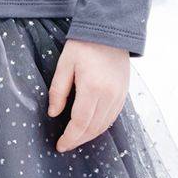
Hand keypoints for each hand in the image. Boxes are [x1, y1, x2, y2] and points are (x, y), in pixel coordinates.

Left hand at [47, 38, 129, 152]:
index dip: (70, 138)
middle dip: (78, 140)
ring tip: (75, 138)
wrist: (110, 31)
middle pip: (93, 128)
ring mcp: (119, 96)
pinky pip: (112, 117)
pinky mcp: (124, 94)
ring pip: (104, 125)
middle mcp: (109, 96)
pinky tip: (90, 127)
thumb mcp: (65, 64)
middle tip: (65, 145)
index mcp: (92, 88)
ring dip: (89, 135)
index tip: (60, 146)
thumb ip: (58, 90)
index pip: (80, 122)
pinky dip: (100, 126)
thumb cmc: (83, 45)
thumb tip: (53, 113)